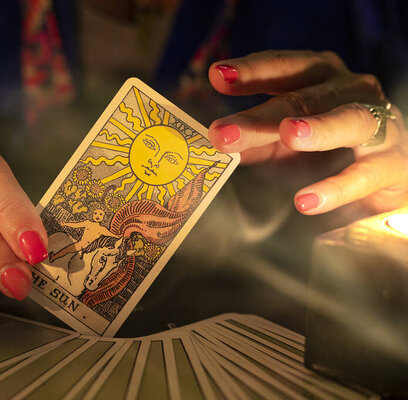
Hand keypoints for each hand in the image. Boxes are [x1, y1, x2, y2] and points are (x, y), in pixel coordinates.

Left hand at [207, 50, 407, 213]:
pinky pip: (367, 172)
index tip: (216, 75)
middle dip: (261, 116)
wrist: (380, 175)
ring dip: (318, 128)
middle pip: (304, 97)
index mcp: (319, 76)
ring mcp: (378, 122)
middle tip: (221, 132)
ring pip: (349, 120)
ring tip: (288, 135)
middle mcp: (351, 89)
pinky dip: (337, 187)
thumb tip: (212, 143)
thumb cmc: (323, 148)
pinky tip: (305, 201)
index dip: (251, 70)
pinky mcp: (393, 163)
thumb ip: (253, 138)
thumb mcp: (281, 140)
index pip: (284, 66)